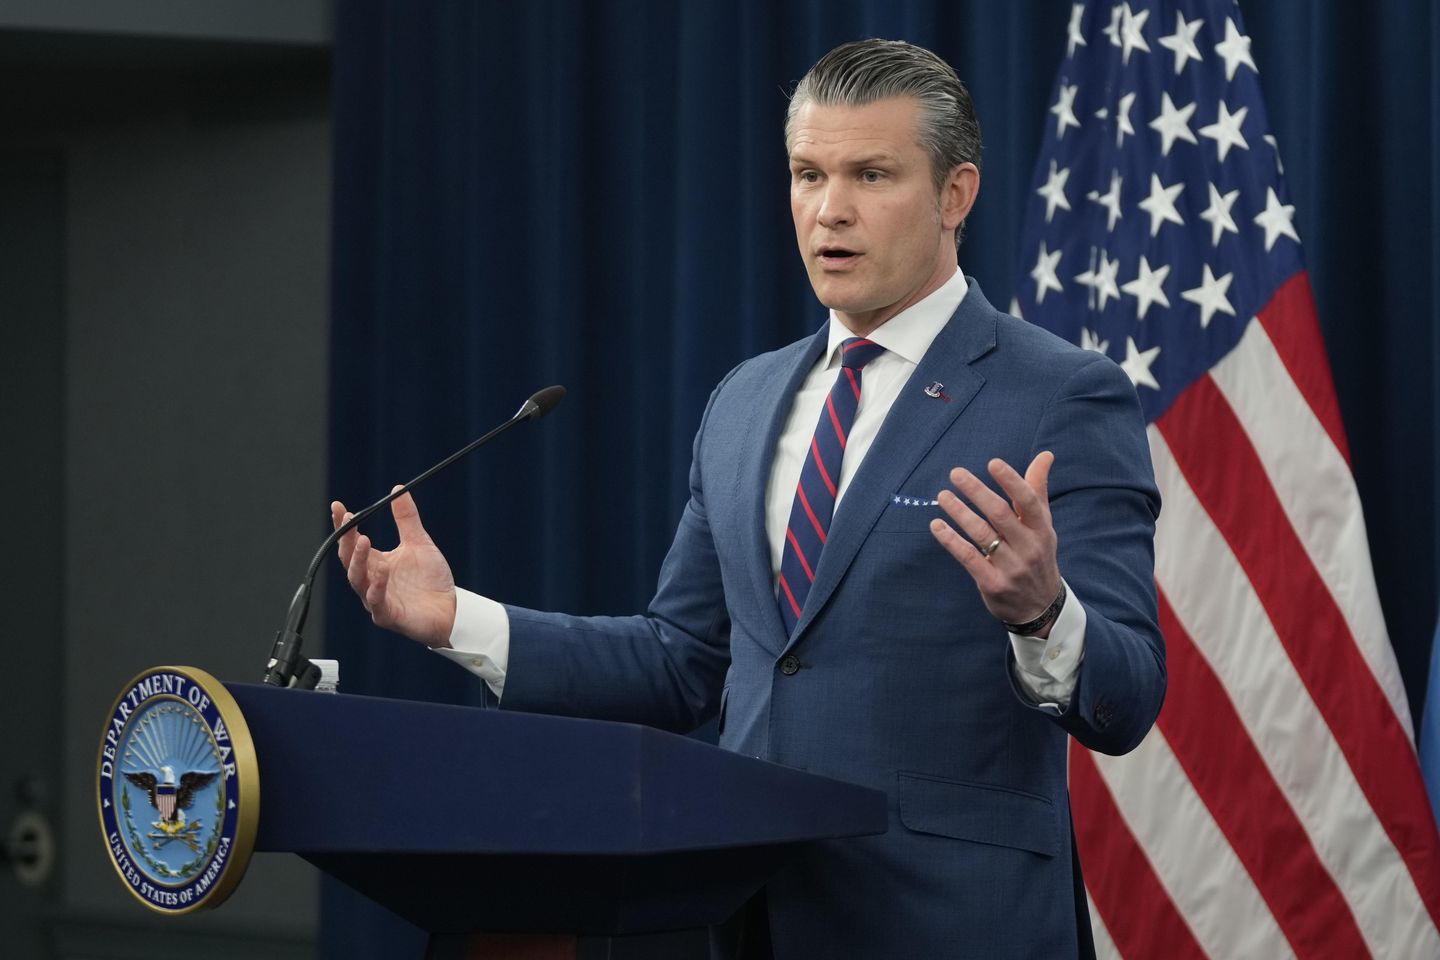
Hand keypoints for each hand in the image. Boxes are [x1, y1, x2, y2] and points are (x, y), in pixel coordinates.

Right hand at [331, 490, 457, 647]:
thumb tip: (397, 489)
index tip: (338, 506)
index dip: (343, 525)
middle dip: (347, 540)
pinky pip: (377, 601)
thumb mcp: (419, 543)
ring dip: (358, 560)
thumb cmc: (431, 581)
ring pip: (358, 579)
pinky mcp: (387, 615)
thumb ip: (407, 519)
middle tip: (349, 520)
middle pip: (349, 559)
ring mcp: (376, 599)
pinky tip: (383, 570)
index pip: (351, 542)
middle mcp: (371, 580)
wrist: (450, 610)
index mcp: (375, 562)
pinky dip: (377, 586)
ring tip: (363, 540)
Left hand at [929, 452, 1062, 635]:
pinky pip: (969, 558)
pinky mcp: (993, 584)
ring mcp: (1011, 567)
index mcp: (1042, 529)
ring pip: (982, 534)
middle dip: (976, 491)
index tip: (992, 463)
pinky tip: (937, 525)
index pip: (1027, 501)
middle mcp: (1028, 547)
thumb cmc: (1038, 555)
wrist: (1041, 608)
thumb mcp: (1043, 525)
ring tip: (943, 495)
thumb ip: (1037, 490)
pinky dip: (951, 541)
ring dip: (959, 512)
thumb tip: (1045, 455)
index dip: (1011, 481)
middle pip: (1000, 514)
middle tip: (955, 473)